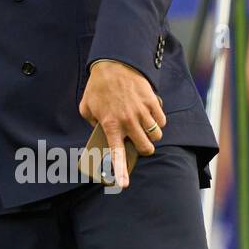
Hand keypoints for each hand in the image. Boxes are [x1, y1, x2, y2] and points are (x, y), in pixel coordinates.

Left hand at [79, 59, 165, 187]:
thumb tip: (101, 133)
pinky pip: (162, 121)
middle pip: (147, 148)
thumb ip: (92, 123)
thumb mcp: (86, 107)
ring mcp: (142, 112)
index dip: (121, 171)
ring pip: (157, 136)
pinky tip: (149, 115)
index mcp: (110, 124)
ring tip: (144, 127)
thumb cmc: (98, 87)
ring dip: (152, 135)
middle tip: (139, 141)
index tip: (123, 184)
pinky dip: (158, 122)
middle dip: (144, 149)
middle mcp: (128, 121)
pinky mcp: (153, 103)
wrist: (114, 64)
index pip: (117, 153)